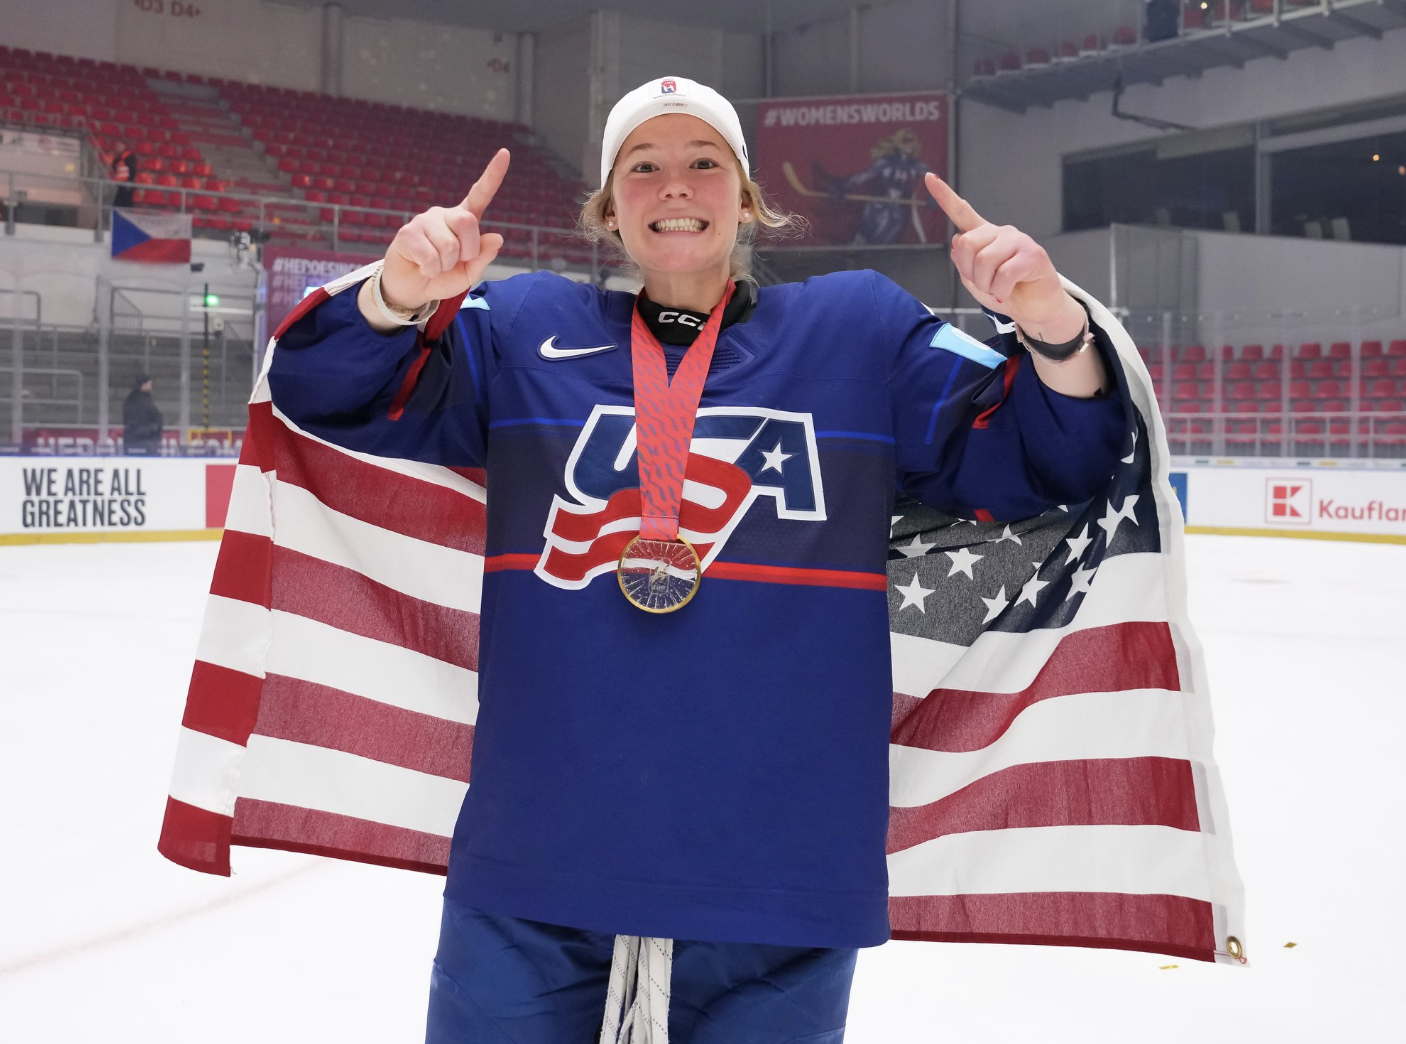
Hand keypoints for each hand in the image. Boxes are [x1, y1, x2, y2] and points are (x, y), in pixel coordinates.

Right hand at [379, 149, 510, 308]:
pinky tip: (423, 267)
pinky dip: (431, 270)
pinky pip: (430, 256)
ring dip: (446, 265)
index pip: (480, 194)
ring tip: (435, 266)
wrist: (413, 290)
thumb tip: (497, 237)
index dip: (493, 175)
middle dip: (467, 251)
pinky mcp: (407, 234)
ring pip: (449, 245)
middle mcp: (444, 215)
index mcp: (462, 220)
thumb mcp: (469, 271)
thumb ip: (483, 256)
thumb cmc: (442, 277)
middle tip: (454, 262)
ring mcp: (424, 222)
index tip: (505, 153)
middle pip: (467, 222)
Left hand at [925, 173, 1083, 341]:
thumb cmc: (1006, 293)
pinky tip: (1009, 292)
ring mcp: (1019, 241)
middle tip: (986, 285)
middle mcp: (1001, 233)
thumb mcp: (975, 282)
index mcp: (985, 237)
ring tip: (999, 289)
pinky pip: (1004, 274)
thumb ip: (963, 262)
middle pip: (967, 244)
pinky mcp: (1034, 255)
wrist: (1035, 309)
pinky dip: (1001, 291)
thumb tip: (958, 239)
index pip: (962, 212)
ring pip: (984, 261)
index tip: (929, 178)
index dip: (945, 196)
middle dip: (971, 273)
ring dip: (987, 285)